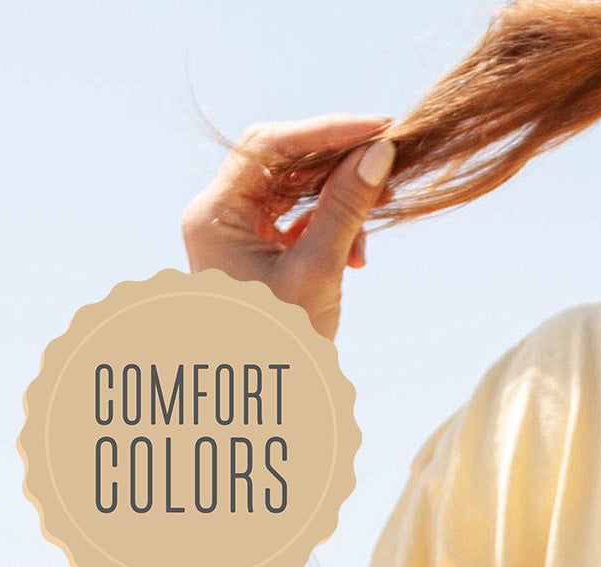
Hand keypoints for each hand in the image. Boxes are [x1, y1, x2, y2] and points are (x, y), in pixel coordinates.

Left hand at [180, 114, 395, 339]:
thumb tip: (379, 155)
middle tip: (386, 163)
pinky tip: (356, 253)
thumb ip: (346, 211)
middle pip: (282, 161)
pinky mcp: (260, 251)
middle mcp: (219, 214)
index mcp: (214, 214)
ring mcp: (238, 232)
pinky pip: (299, 218)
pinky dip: (332, 226)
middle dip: (336, 163)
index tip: (378, 129)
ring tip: (372, 226)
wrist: (268, 403)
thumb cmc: (283, 348)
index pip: (269, 146)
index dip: (326, 131)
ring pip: (295, 189)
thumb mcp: (318, 273)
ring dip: (340, 200)